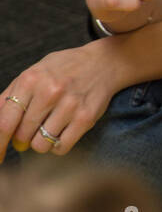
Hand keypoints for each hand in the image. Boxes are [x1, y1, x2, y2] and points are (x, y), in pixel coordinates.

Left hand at [0, 42, 120, 160]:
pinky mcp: (86, 118)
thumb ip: (9, 97)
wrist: (101, 63)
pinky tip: (61, 132)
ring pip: (41, 145)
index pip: (5, 121)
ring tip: (47, 128)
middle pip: (22, 135)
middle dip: (22, 139)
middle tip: (31, 130)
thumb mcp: (32, 74)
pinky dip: (57, 145)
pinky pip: (61, 148)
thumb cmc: (62, 70)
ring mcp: (69, 106)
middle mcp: (49, 92)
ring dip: (40, 142)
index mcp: (30, 80)